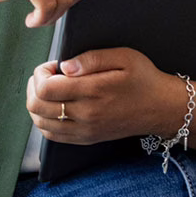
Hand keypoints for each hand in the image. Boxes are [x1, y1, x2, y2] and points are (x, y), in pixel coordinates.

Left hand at [26, 48, 183, 145]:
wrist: (161, 108)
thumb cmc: (143, 79)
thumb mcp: (124, 57)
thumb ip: (92, 58)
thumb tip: (64, 66)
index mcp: (93, 92)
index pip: (46, 88)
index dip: (40, 74)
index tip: (52, 66)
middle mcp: (86, 115)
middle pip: (37, 107)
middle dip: (34, 87)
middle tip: (47, 75)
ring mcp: (85, 131)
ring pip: (40, 123)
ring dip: (37, 104)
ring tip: (50, 90)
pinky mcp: (87, 139)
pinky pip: (52, 136)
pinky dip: (44, 121)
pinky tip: (54, 106)